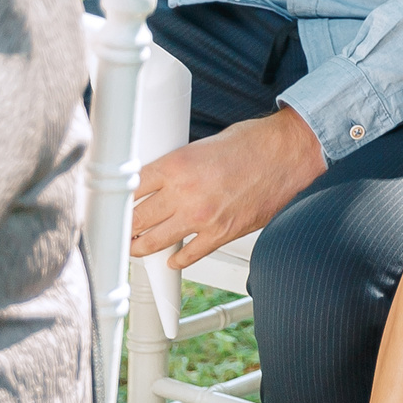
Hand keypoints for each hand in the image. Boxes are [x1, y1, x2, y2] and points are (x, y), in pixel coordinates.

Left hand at [129, 107, 326, 269]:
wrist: (291, 152)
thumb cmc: (254, 142)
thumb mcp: (203, 144)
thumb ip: (177, 166)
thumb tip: (157, 181)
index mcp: (176, 165)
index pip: (129, 189)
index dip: (116, 200)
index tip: (111, 207)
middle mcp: (185, 192)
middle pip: (135, 219)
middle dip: (125, 226)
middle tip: (120, 229)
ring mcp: (202, 216)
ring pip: (153, 242)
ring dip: (141, 246)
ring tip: (137, 245)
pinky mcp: (222, 233)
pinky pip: (189, 255)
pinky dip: (177, 259)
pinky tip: (173, 256)